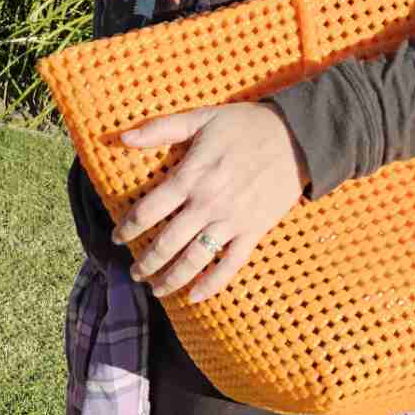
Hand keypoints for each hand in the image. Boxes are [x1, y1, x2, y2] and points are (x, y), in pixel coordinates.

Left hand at [113, 102, 309, 302]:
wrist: (297, 137)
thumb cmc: (246, 125)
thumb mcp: (201, 118)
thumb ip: (160, 129)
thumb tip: (122, 137)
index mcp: (190, 177)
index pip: (147, 210)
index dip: (127, 228)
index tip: (117, 238)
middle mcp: (206, 203)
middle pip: (166, 243)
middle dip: (145, 262)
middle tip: (134, 273)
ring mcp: (231, 221)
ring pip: (193, 260)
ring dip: (170, 279)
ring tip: (155, 290)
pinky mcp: (252, 232)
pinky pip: (229, 265)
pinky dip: (211, 285)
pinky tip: (194, 297)